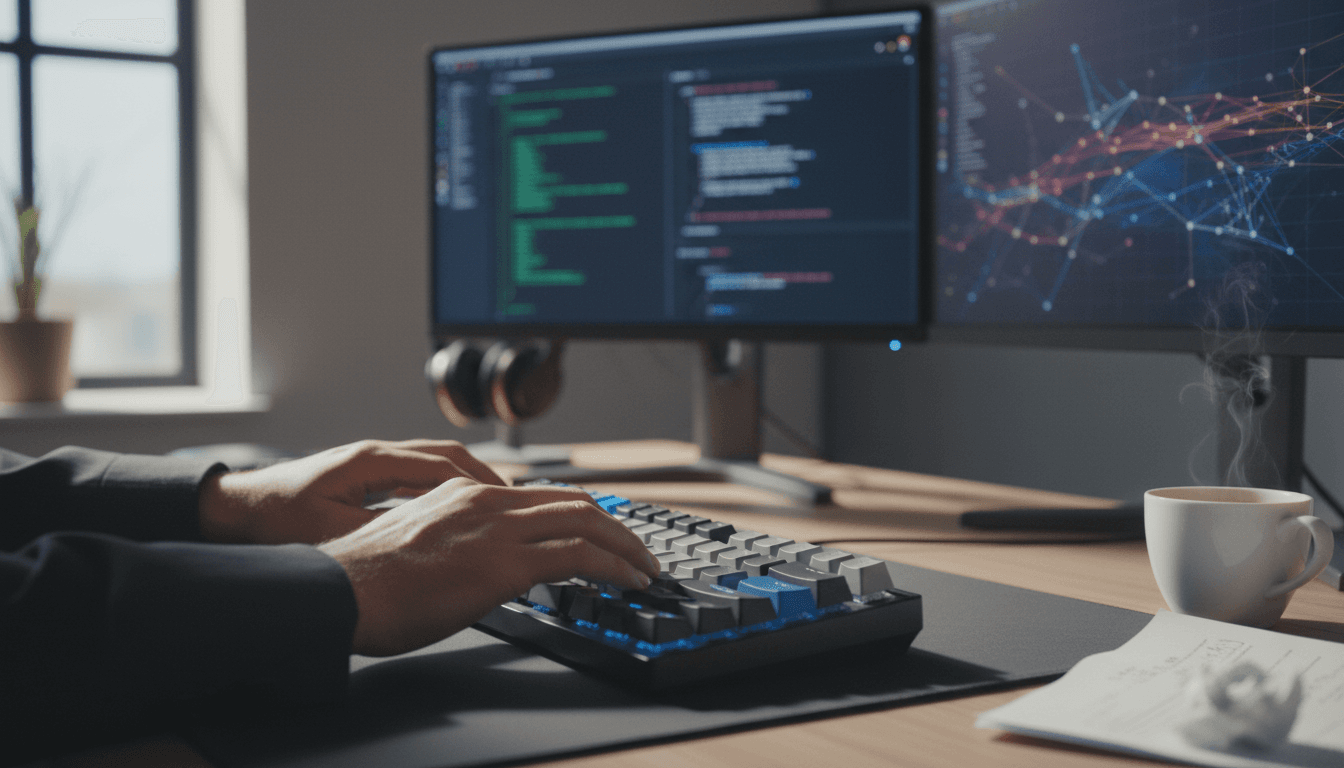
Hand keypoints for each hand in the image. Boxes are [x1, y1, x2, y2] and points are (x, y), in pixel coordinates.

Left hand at [198, 439, 505, 544]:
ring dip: (465, 481)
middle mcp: (374, 454)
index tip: (509, 501)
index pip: (442, 464)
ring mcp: (368, 462)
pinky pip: (415, 475)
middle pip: (446, 456)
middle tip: (516, 502)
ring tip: (495, 505)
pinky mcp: (361, 476)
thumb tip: (422, 542)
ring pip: (432, 464)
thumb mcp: (329, 534)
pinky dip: (441, 488)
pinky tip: (453, 511)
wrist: (233, 510)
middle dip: (485, 478)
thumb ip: (378, 532)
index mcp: (370, 462)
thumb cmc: (272, 521)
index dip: (481, 483)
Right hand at [317, 479, 660, 655]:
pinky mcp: (504, 562)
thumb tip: (481, 566)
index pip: (540, 495)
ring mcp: (498, 528)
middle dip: (613, 527)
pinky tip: (626, 581)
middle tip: (636, 551)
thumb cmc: (366, 583)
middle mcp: (486, 500)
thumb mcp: (419, 544)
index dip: (579, 513)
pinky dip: (613, 566)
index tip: (599, 533)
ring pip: (585, 522)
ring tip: (643, 568)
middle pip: (573, 502)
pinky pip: (578, 556)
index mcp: (464, 493)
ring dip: (623, 546)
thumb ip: (457, 542)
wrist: (340, 593)